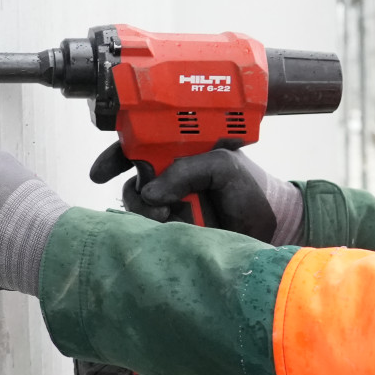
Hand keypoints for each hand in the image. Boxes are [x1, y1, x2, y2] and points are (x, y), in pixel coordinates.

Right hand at [89, 143, 302, 243]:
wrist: (272, 229)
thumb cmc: (253, 191)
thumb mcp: (225, 167)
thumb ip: (188, 170)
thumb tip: (151, 192)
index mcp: (184, 153)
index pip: (143, 144)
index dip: (119, 154)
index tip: (103, 171)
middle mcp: (174, 176)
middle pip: (132, 178)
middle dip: (132, 190)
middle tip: (147, 201)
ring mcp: (173, 204)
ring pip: (138, 206)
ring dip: (146, 211)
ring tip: (169, 215)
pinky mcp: (176, 229)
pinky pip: (150, 229)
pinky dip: (155, 229)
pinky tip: (172, 227)